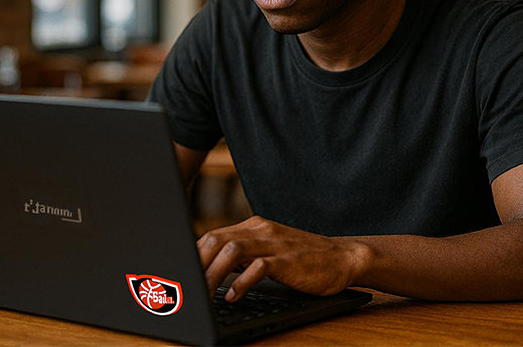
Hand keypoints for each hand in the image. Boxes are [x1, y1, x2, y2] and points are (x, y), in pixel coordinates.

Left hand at [197, 216, 370, 301]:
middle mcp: (261, 230)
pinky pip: (257, 267)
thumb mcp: (268, 252)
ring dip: (212, 273)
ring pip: (231, 250)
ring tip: (203, 294)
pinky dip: (241, 283)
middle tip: (185, 288)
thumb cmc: (304, 260)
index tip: (179, 276)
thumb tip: (210, 271)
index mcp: (253, 227)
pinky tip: (233, 296)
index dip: (192, 256)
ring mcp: (274, 243)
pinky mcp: (288, 260)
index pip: (212, 236)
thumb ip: (242, 257)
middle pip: (215, 239)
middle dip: (196, 264)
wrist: (343, 258)